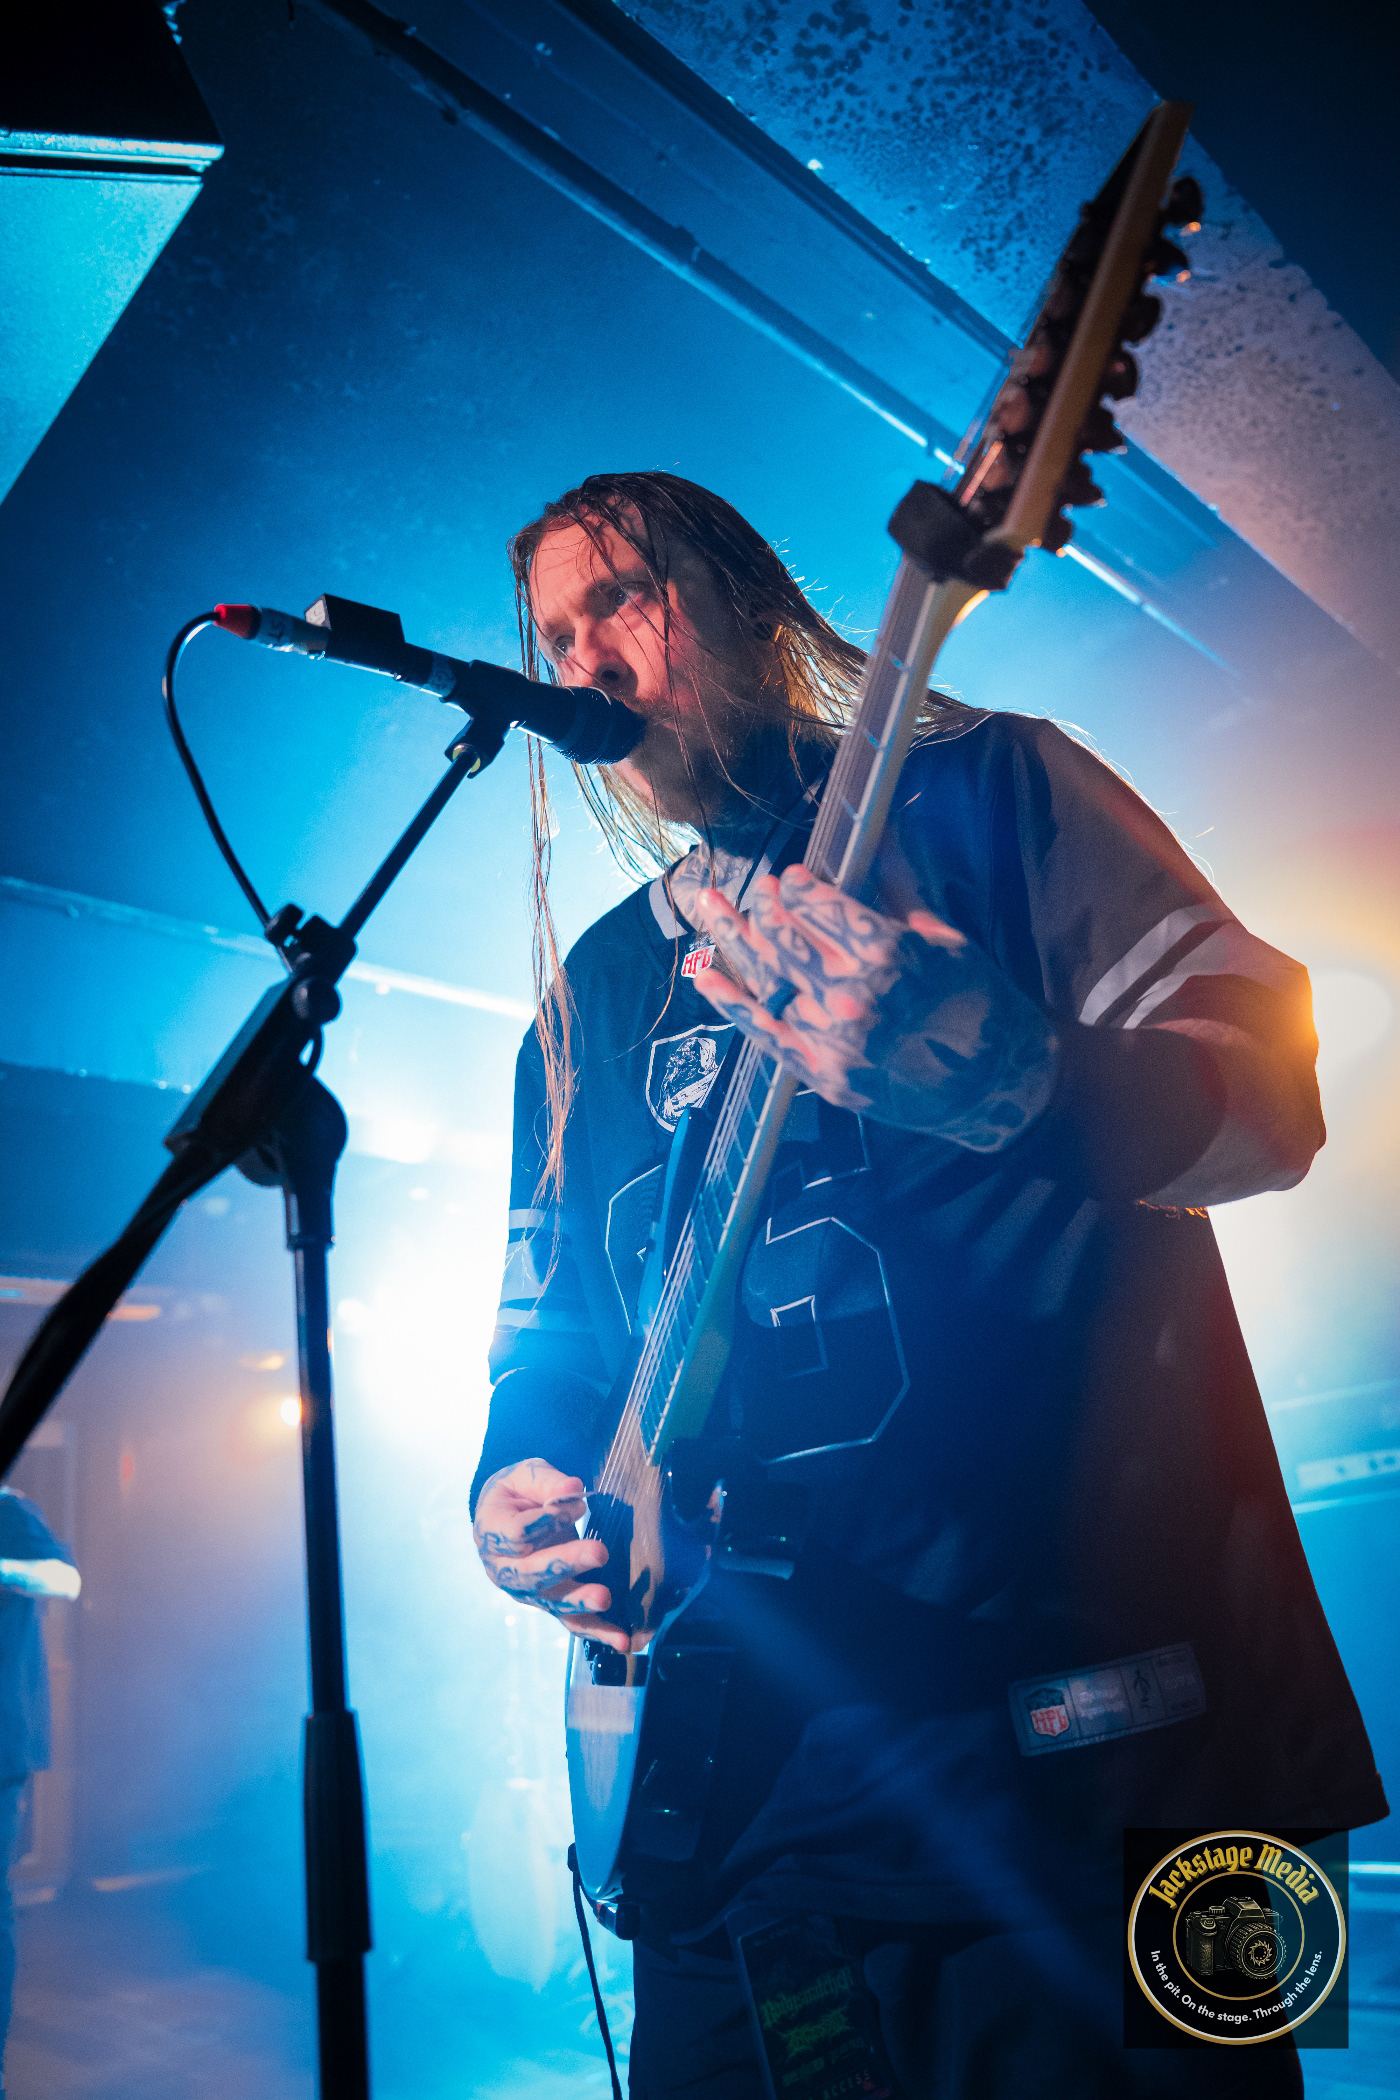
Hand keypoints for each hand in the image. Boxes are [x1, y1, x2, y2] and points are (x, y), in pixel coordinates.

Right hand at [472, 1457, 630, 1652]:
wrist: (507, 1516)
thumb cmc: (518, 1492)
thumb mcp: (526, 1475)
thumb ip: (547, 1482)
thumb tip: (573, 1490)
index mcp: (491, 1532)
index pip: (516, 1534)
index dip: (545, 1520)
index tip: (576, 1504)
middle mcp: (503, 1569)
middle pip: (533, 1572)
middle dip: (567, 1563)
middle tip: (599, 1553)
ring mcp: (526, 1591)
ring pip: (552, 1601)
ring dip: (581, 1602)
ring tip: (605, 1598)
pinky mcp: (549, 1603)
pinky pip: (571, 1622)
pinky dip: (597, 1632)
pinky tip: (621, 1641)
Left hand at [689, 865, 1058, 1149]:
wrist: (994, 1086)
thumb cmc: (978, 1004)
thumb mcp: (945, 938)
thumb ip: (899, 888)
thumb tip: (879, 833)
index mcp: (886, 952)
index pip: (819, 903)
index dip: (800, 885)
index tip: (796, 877)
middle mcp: (849, 993)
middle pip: (783, 935)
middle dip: (766, 903)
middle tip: (762, 889)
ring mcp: (829, 1037)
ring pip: (763, 975)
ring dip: (731, 935)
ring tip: (709, 904)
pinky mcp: (819, 1073)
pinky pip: (760, 1030)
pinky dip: (728, 1001)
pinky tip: (704, 974)